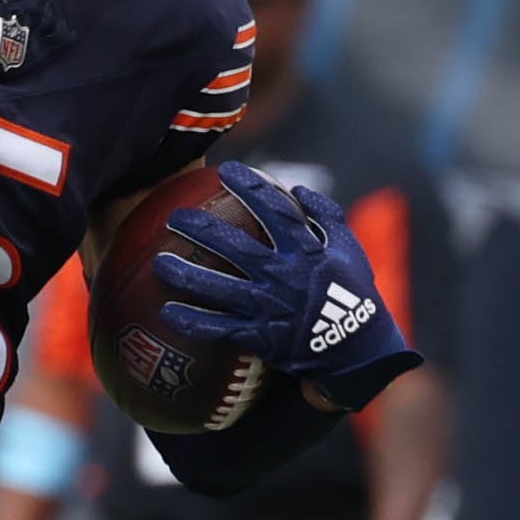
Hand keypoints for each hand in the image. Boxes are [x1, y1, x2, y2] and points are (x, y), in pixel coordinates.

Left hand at [154, 161, 422, 407]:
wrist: (359, 349)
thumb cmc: (353, 294)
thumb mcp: (349, 250)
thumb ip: (326, 216)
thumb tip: (297, 188)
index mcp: (307, 251)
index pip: (277, 211)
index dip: (252, 188)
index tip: (226, 170)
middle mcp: (285, 276)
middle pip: (237, 248)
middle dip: (203, 230)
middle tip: (174, 217)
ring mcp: (271, 308)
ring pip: (221, 289)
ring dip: (187, 275)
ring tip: (159, 263)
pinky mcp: (261, 337)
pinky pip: (220, 329)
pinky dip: (193, 322)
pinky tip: (166, 312)